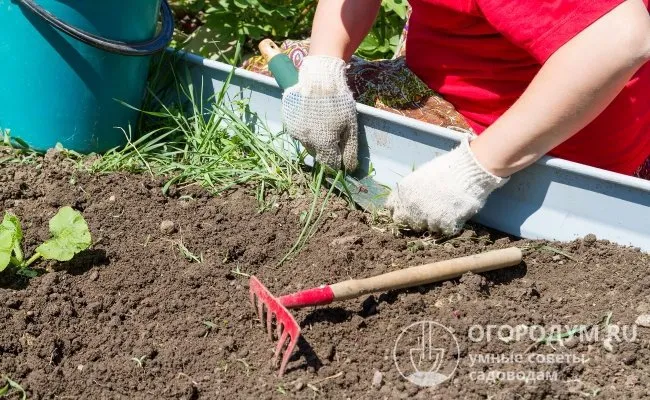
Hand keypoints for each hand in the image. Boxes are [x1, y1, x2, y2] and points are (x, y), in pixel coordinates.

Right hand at [281, 55, 357, 170]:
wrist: (319, 79)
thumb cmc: (339, 102)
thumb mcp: (350, 126)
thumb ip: (350, 150)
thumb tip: (350, 168)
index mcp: (324, 144)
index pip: (329, 164)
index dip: (336, 164)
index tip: (340, 159)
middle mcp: (307, 141)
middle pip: (317, 154)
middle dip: (325, 149)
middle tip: (332, 134)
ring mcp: (296, 132)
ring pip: (307, 143)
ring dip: (315, 139)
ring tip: (322, 122)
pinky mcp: (289, 122)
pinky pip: (298, 132)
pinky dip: (305, 129)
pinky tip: (312, 117)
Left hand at [386, 138, 508, 234]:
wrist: (468, 170)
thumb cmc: (446, 169)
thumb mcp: (421, 176)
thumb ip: (411, 191)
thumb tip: (407, 202)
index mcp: (403, 192)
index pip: (393, 209)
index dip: (402, 211)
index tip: (409, 211)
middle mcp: (411, 207)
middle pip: (408, 223)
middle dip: (417, 219)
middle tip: (431, 211)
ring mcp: (427, 217)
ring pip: (427, 228)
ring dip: (435, 222)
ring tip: (446, 208)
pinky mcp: (444, 224)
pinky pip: (444, 230)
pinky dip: (450, 224)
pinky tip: (455, 212)